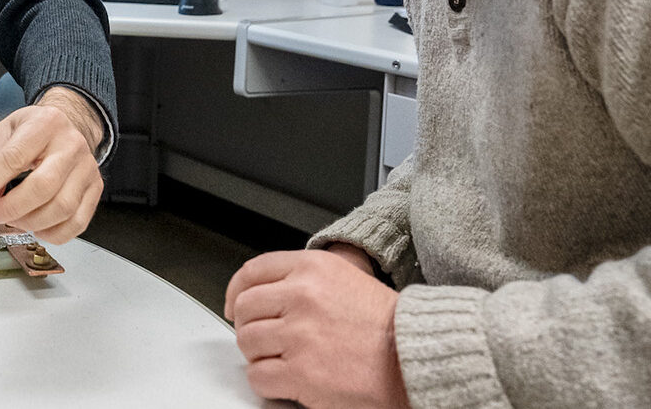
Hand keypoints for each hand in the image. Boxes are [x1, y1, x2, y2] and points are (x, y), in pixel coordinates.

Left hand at [0, 87, 103, 243]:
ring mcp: (87, 168)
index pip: (13, 158)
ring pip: (61, 209)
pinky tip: (36, 226)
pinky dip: (52, 234)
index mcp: (45, 124)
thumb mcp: (2, 133)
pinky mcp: (95, 188)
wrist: (66, 126)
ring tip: (11, 219)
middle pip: (43, 187)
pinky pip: (77, 222)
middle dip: (10, 209)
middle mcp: (71, 145)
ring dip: (29, 223)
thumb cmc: (32, 131)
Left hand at [224, 250, 408, 408]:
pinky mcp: (302, 372)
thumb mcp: (345, 279)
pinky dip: (267, 382)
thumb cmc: (389, 325)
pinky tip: (286, 380)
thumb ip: (303, 280)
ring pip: (247, 342)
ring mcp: (300, 334)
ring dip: (260, 355)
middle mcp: (302, 296)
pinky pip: (258, 376)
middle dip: (250, 327)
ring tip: (284, 360)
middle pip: (245, 308)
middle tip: (266, 340)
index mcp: (311, 268)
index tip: (233, 305)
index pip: (252, 272)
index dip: (236, 291)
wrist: (417, 357)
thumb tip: (262, 294)